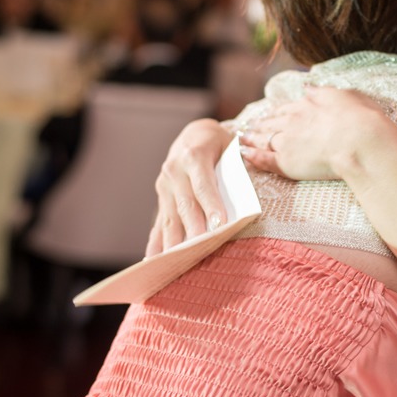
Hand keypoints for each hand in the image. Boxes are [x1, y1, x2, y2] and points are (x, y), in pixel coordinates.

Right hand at [146, 118, 233, 255]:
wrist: (194, 134)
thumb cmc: (220, 145)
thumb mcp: (230, 149)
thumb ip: (235, 172)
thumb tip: (244, 204)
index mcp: (194, 155)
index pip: (204, 185)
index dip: (211, 205)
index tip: (219, 224)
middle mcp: (174, 170)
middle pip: (186, 204)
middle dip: (193, 228)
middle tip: (200, 249)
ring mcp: (164, 184)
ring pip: (170, 216)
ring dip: (173, 241)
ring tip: (175, 262)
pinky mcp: (161, 197)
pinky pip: (159, 221)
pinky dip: (156, 242)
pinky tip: (152, 260)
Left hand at [240, 86, 389, 180]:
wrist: (361, 143)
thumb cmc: (361, 119)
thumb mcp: (344, 95)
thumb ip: (323, 92)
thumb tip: (308, 87)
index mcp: (307, 105)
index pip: (286, 108)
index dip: (276, 112)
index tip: (269, 114)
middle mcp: (293, 121)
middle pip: (271, 123)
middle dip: (259, 124)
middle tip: (249, 127)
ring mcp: (287, 142)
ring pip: (263, 139)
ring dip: (251, 138)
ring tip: (243, 138)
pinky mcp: (286, 162)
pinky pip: (264, 159)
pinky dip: (252, 156)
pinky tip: (244, 154)